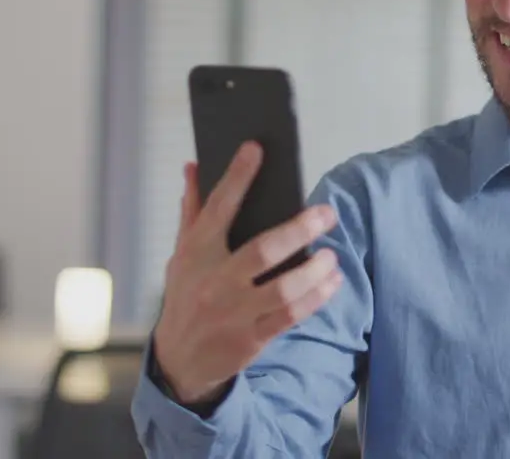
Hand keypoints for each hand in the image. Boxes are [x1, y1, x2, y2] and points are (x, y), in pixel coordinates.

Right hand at [152, 142, 343, 405]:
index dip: (237, 177)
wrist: (178, 361)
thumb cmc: (186, 297)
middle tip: (327, 214)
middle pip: (263, 251)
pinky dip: (316, 298)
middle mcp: (216, 281)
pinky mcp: (252, 338)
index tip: (256, 149)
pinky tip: (331, 282)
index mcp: (197, 253)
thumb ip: (192, 211)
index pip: (218, 207)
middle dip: (299, 229)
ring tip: (332, 255)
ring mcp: (235, 312)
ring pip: (284, 289)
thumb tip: (194, 166)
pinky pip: (291, 316)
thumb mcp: (182, 254)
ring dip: (316, 271)